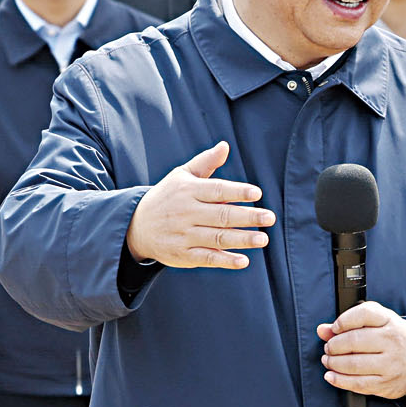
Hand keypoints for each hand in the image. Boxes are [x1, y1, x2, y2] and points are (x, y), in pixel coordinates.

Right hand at [124, 142, 272, 269]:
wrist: (136, 226)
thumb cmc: (167, 197)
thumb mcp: (181, 176)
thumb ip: (205, 162)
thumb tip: (225, 145)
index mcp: (188, 191)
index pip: (216, 190)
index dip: (237, 192)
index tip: (257, 193)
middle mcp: (186, 213)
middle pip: (221, 215)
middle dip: (247, 217)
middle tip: (269, 217)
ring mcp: (184, 235)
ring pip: (216, 237)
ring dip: (241, 239)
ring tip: (263, 239)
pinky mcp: (183, 255)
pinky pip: (207, 258)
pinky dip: (225, 260)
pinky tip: (243, 261)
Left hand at [317, 301, 405, 399]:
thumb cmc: (391, 340)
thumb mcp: (375, 324)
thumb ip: (348, 323)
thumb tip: (322, 330)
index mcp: (390, 321)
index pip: (363, 314)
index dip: (343, 320)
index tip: (334, 328)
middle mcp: (393, 341)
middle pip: (354, 340)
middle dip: (334, 345)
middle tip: (328, 348)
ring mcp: (391, 364)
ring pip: (353, 364)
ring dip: (333, 363)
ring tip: (328, 360)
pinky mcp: (386, 384)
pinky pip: (357, 384)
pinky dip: (339, 380)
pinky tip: (331, 376)